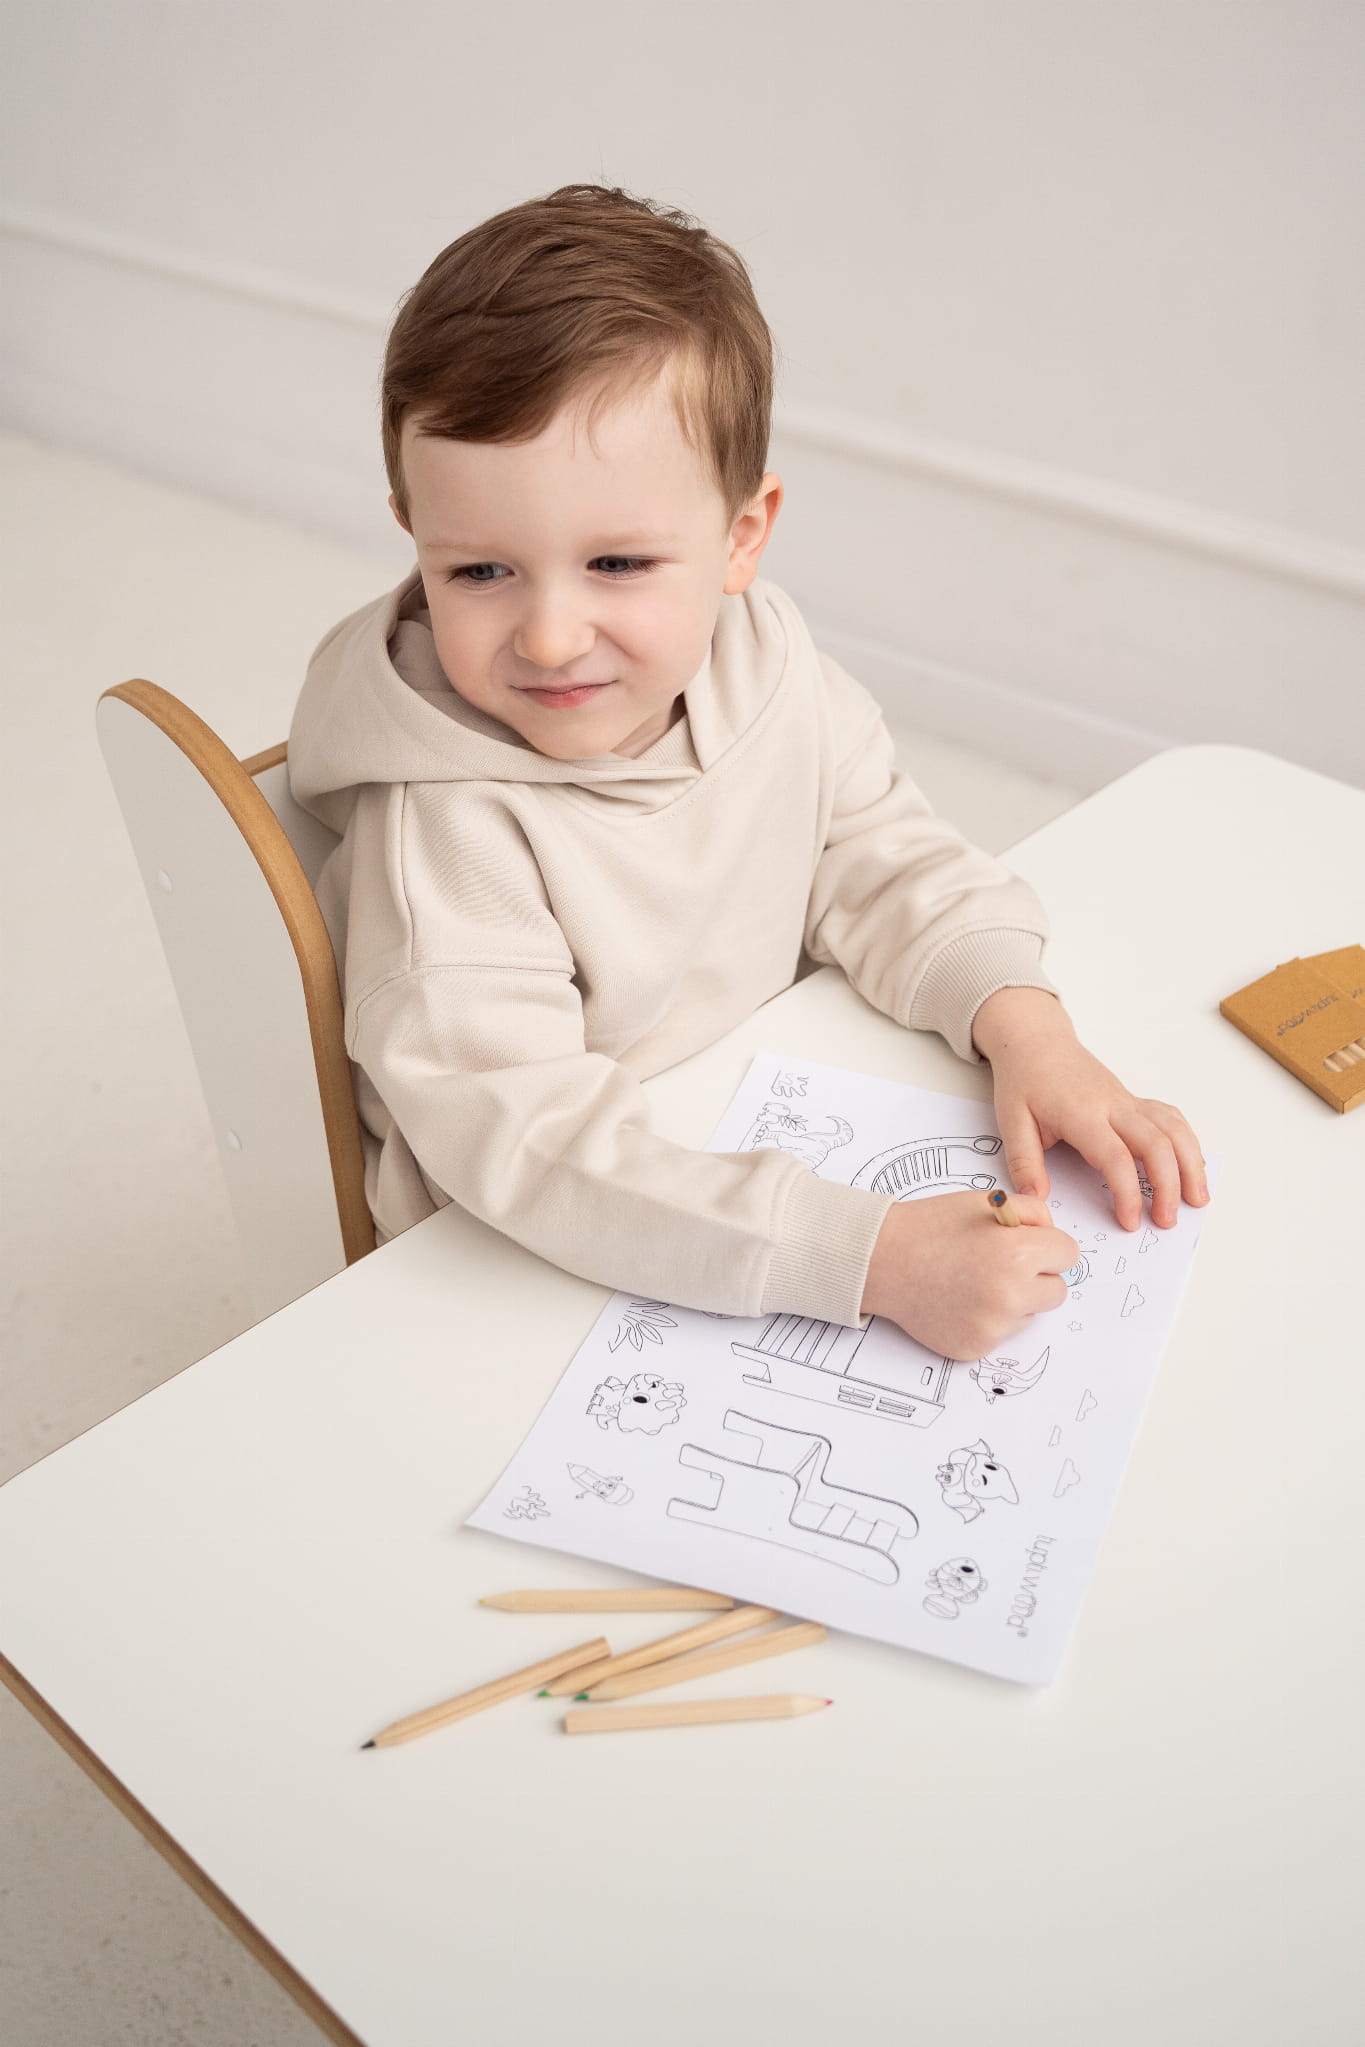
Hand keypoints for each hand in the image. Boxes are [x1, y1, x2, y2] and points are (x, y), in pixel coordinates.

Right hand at [861, 1191, 1078, 1359]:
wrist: (882, 1261)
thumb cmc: (930, 1228)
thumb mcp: (985, 1202)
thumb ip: (1031, 1212)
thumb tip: (1052, 1234)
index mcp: (1017, 1254)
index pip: (1069, 1255)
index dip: (1048, 1245)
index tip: (1028, 1243)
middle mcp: (1010, 1295)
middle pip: (1057, 1291)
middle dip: (1038, 1276)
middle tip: (1001, 1263)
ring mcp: (993, 1326)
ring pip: (1030, 1314)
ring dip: (1014, 1300)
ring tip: (974, 1280)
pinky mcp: (977, 1347)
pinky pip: (1003, 1333)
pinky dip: (989, 1319)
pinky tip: (961, 1300)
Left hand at [971, 987, 1209, 1231]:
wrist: (1037, 1041)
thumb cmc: (1025, 1080)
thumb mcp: (1011, 1121)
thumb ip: (1024, 1162)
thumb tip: (1035, 1200)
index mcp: (1082, 1113)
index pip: (1116, 1156)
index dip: (1128, 1192)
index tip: (1130, 1221)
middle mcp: (1113, 1105)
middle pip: (1157, 1144)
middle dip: (1168, 1186)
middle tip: (1166, 1221)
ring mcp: (1128, 1101)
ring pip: (1173, 1129)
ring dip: (1191, 1164)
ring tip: (1197, 1200)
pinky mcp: (1134, 1101)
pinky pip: (1170, 1119)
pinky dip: (1187, 1142)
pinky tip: (1192, 1166)